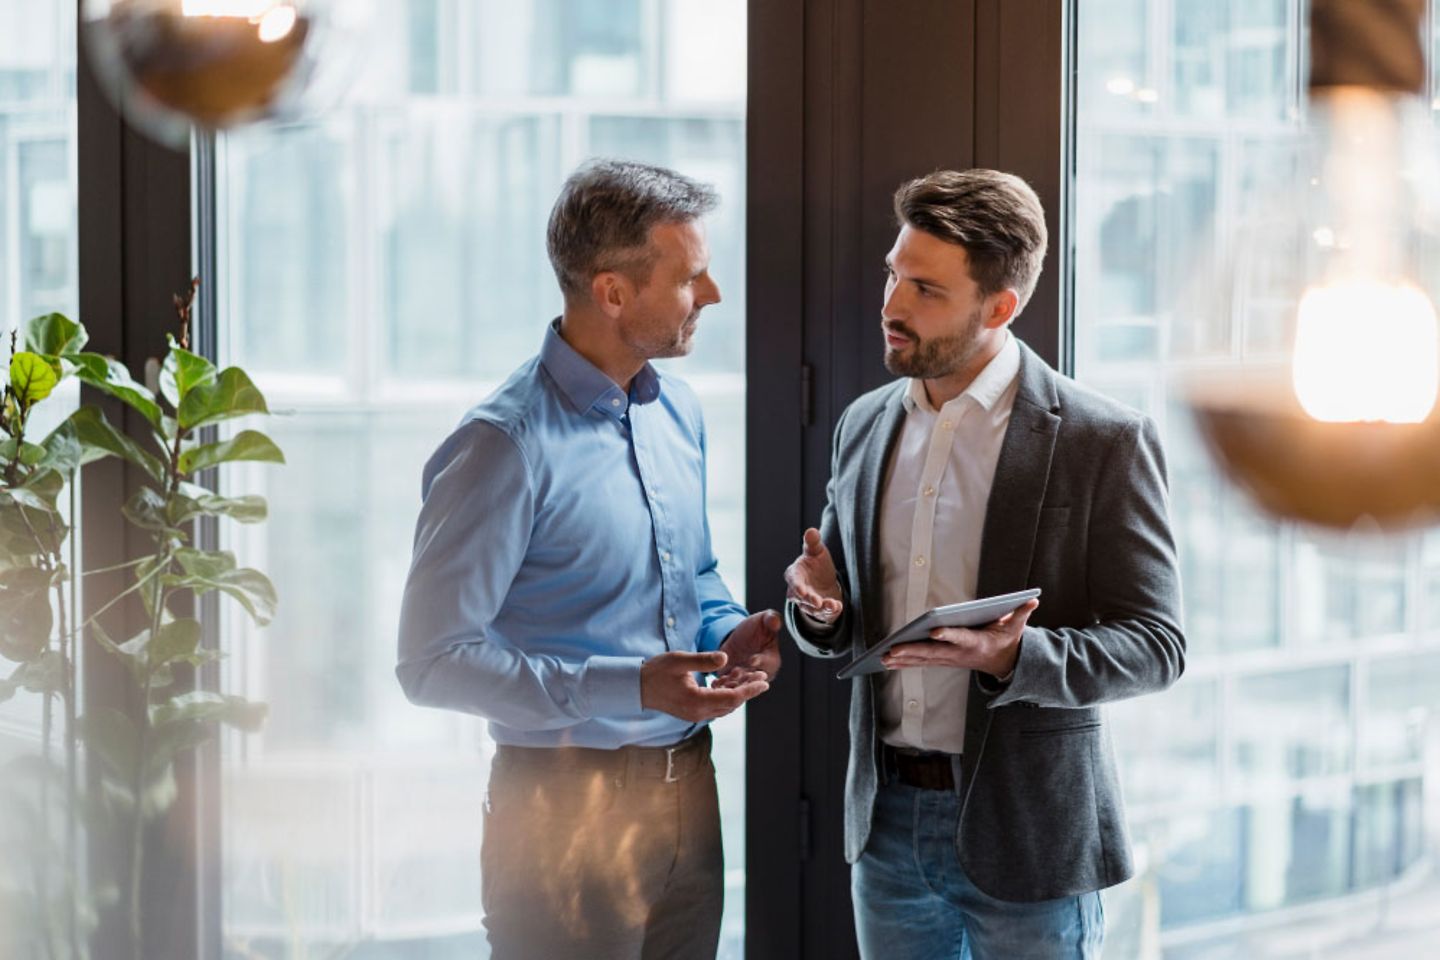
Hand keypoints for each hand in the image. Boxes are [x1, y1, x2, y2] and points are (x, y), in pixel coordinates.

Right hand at [640, 651, 768, 721]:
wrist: (637, 687)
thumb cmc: (656, 671)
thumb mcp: (680, 660)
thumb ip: (703, 660)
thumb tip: (726, 658)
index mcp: (696, 701)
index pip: (731, 698)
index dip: (750, 690)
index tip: (764, 681)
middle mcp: (698, 712)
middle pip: (731, 703)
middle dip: (748, 689)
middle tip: (762, 675)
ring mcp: (695, 714)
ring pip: (725, 705)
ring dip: (738, 692)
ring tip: (749, 675)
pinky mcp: (693, 711)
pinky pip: (716, 705)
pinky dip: (726, 693)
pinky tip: (729, 679)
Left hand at [715, 609, 781, 686]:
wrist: (740, 636)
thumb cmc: (757, 627)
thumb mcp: (764, 619)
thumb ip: (771, 619)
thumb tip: (775, 620)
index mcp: (772, 659)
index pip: (769, 663)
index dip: (761, 662)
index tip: (752, 660)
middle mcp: (761, 673)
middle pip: (754, 679)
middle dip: (745, 677)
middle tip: (736, 673)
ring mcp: (746, 678)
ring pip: (740, 685)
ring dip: (733, 684)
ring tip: (724, 679)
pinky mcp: (732, 680)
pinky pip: (727, 685)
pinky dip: (722, 685)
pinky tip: (715, 683)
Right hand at [784, 528, 843, 622]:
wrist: (825, 580)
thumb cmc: (816, 563)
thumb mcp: (816, 551)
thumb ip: (813, 542)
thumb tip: (811, 531)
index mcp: (794, 574)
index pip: (792, 580)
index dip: (796, 586)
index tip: (802, 591)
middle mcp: (797, 591)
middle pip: (800, 598)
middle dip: (809, 600)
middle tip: (817, 602)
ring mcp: (806, 603)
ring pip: (812, 607)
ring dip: (821, 607)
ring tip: (831, 604)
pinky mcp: (817, 611)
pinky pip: (822, 613)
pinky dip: (830, 611)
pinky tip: (837, 606)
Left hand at [881, 599, 1038, 676]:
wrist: (1005, 663)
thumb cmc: (1006, 640)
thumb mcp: (1017, 628)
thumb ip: (1021, 613)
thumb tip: (1033, 599)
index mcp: (977, 642)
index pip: (961, 638)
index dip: (948, 635)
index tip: (934, 631)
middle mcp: (960, 653)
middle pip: (934, 652)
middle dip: (912, 651)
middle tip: (892, 650)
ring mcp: (950, 659)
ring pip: (924, 659)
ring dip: (903, 659)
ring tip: (883, 658)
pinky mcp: (943, 661)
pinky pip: (922, 662)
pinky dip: (905, 663)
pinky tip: (888, 662)